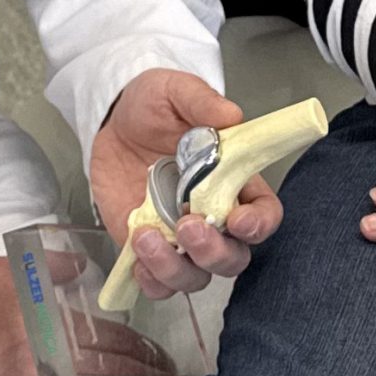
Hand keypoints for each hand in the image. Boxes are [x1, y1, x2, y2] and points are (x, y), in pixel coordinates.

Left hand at [89, 69, 282, 300]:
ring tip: (147, 237)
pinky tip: (137, 255)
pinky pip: (158, 284)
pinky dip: (151, 281)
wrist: (112, 123)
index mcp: (233, 182)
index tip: (239, 220)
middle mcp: (212, 218)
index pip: (264, 214)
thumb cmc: (154, 108)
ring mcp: (179, 239)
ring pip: (195, 278)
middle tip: (189, 226)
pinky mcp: (148, 250)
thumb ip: (201, 101)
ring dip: (175, 268)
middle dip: (214, 252)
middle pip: (233, 258)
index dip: (259, 224)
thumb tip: (230, 115)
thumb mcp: (175, 91)